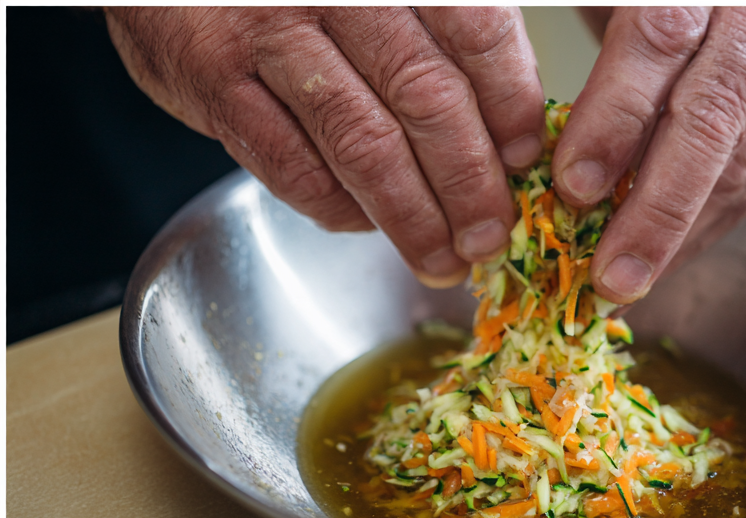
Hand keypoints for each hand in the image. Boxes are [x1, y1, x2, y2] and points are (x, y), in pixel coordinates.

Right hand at [105, 5, 543, 286]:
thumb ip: (435, 22)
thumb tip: (507, 116)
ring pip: (362, 142)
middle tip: (492, 237)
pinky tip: (366, 227)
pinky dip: (336, 209)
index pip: (475, 28)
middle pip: (424, 96)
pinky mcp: (215, 80)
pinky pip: (292, 165)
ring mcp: (268, 32)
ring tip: (443, 260)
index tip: (526, 159)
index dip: (509, 103)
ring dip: (411, 216)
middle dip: (468, 181)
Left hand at [553, 7, 745, 302]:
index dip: (613, 117)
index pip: (658, 41)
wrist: (734, 1)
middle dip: (655, 209)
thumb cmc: (654, 1)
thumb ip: (595, 50)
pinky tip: (653, 267)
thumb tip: (534, 139)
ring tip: (619, 286)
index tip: (570, 184)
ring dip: (672, 238)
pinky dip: (693, 236)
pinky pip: (745, 189)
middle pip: (709, 121)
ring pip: (734, 167)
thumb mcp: (611, 2)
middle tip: (610, 273)